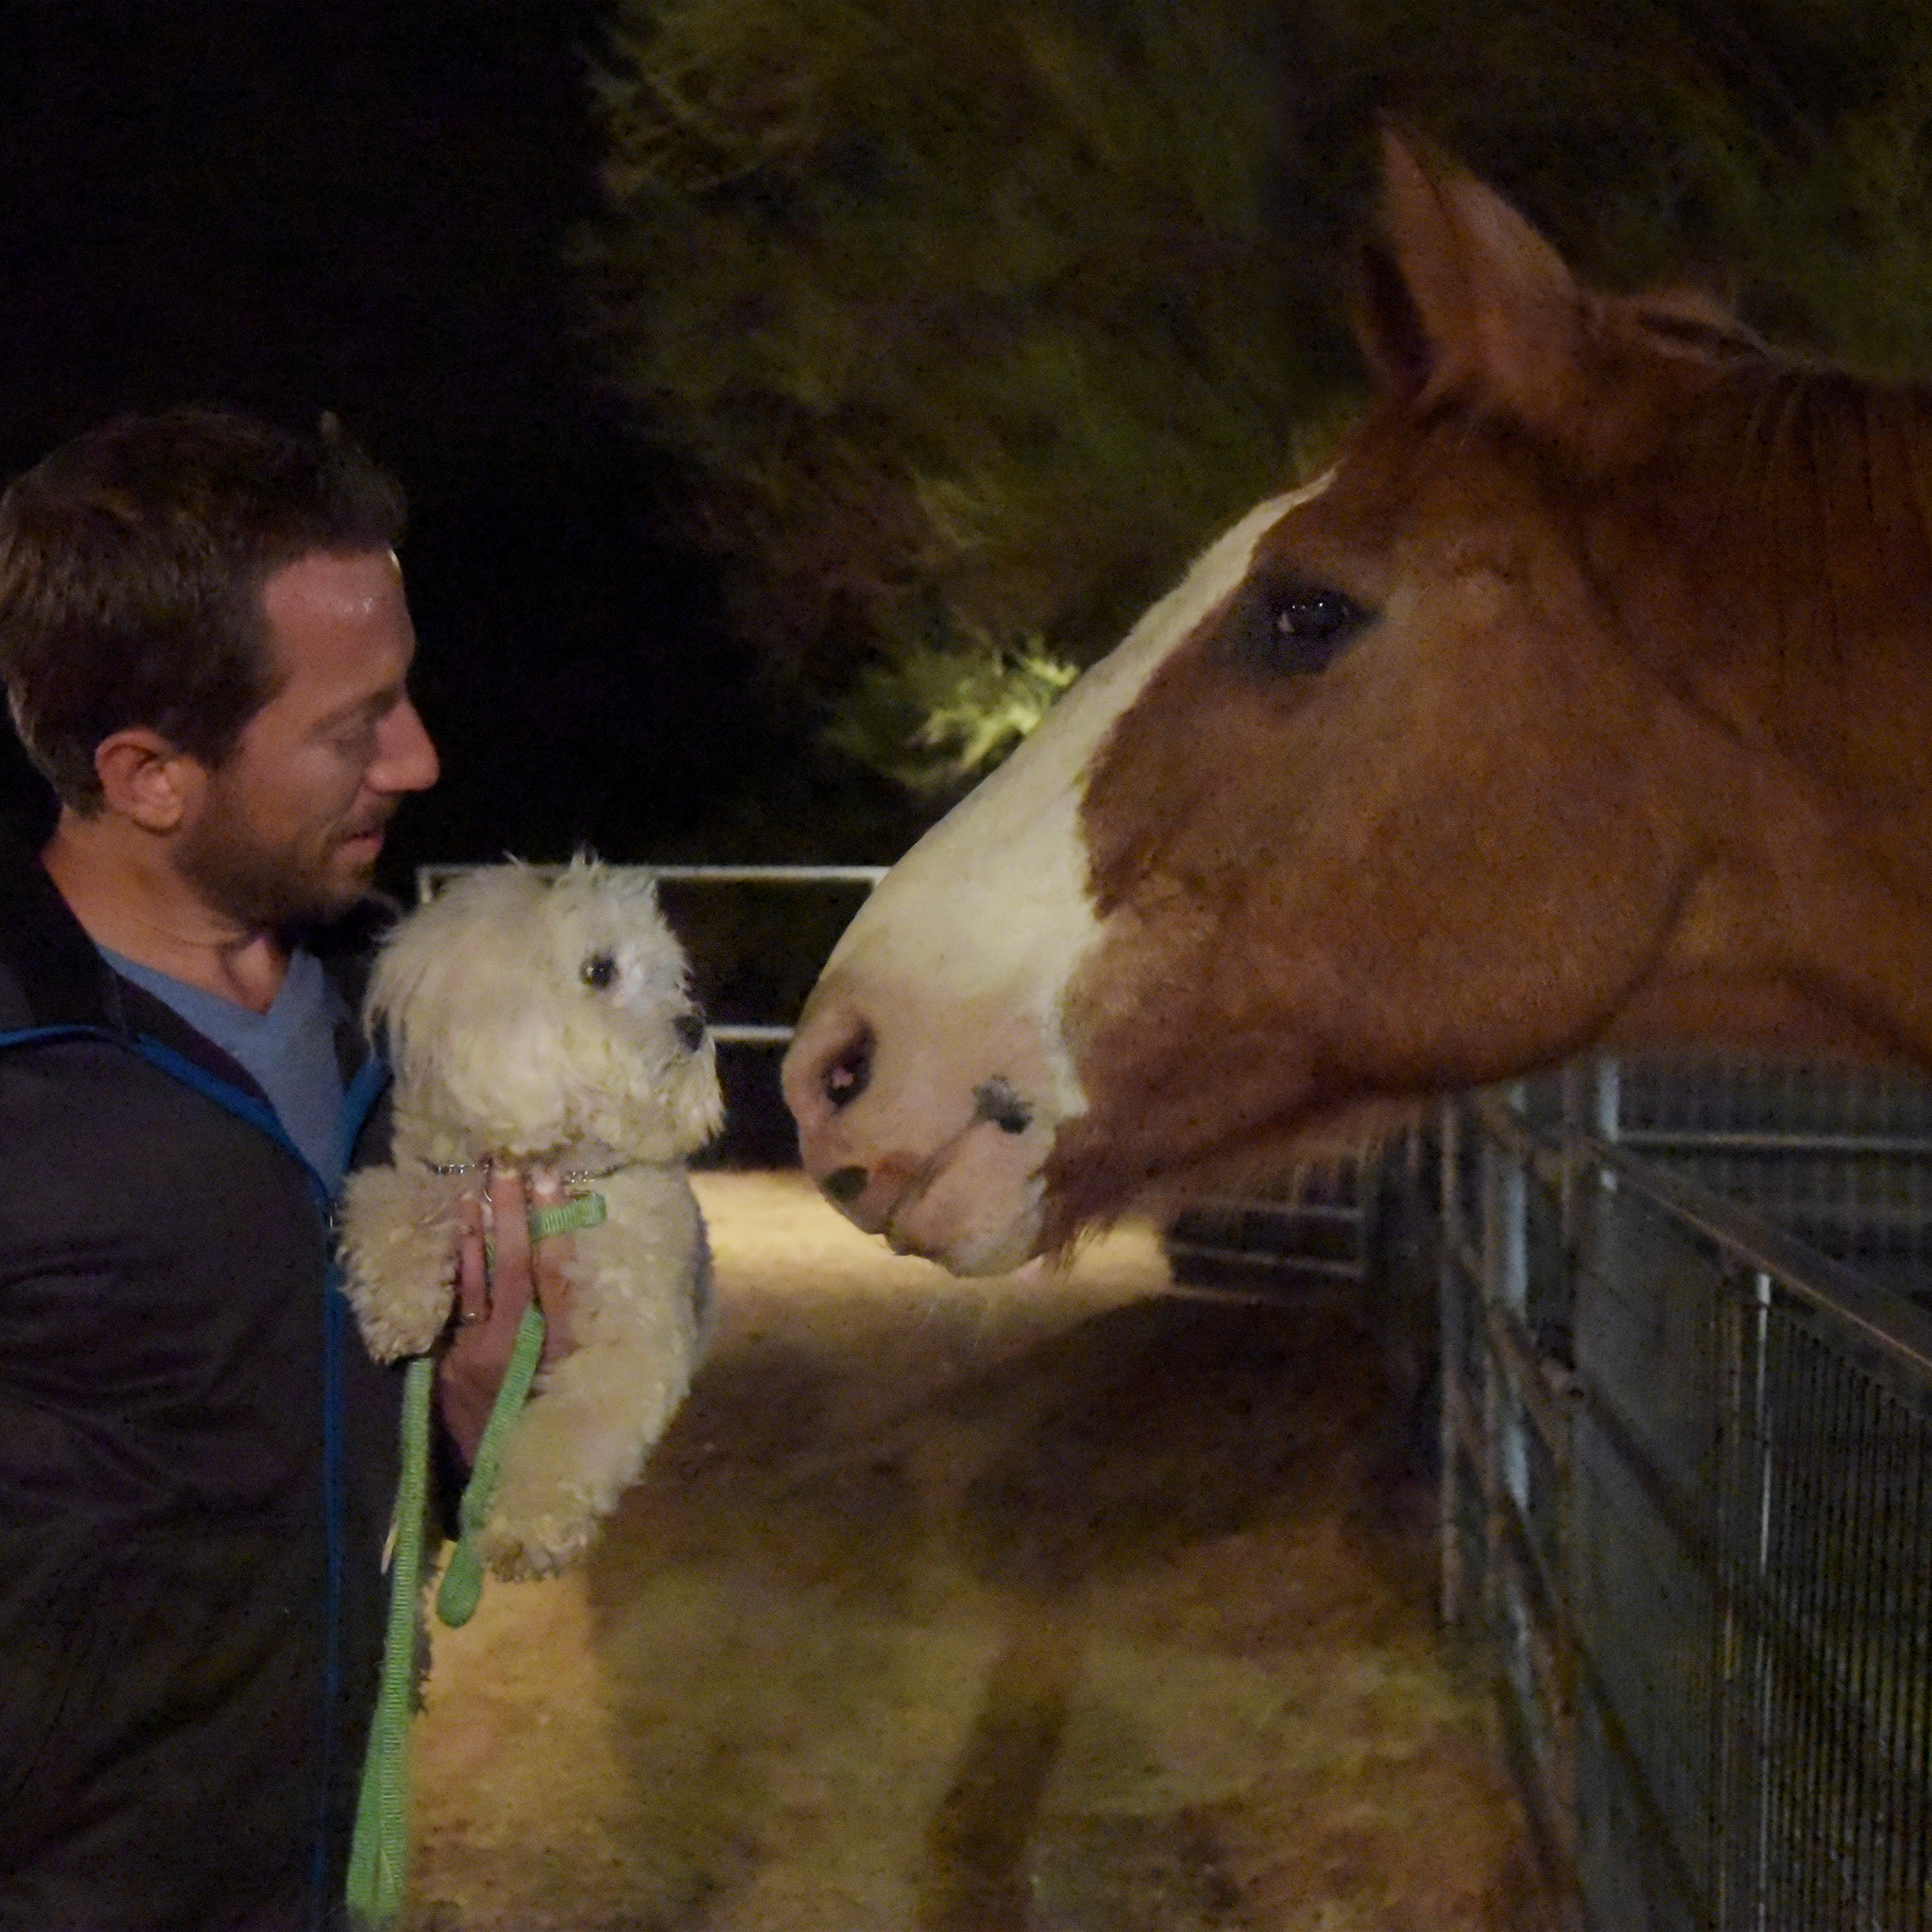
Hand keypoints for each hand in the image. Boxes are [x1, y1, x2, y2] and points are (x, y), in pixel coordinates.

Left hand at [437, 1166, 577, 1465]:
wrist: (496, 1489)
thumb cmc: (551, 1434)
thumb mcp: (581, 1388)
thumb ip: (581, 1339)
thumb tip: (610, 1285)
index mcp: (559, 1356)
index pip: (558, 1282)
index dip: (557, 1230)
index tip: (557, 1182)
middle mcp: (515, 1351)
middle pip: (514, 1271)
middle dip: (514, 1216)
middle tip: (514, 1166)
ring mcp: (474, 1356)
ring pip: (479, 1282)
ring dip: (481, 1229)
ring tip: (482, 1184)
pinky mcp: (447, 1363)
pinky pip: (453, 1303)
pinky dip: (458, 1264)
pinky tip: (460, 1227)